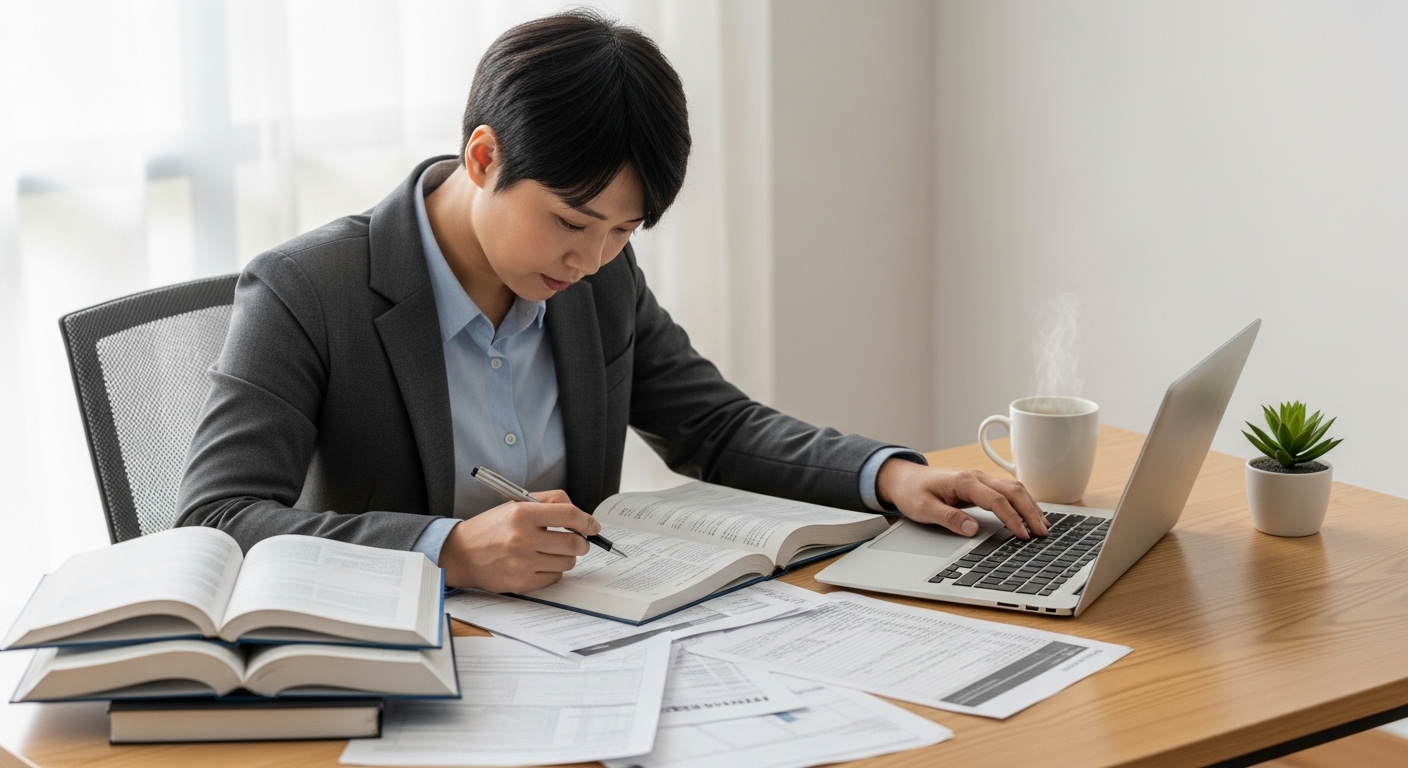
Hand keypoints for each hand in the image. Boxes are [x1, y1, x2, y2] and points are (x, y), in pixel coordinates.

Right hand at [437, 489, 600, 591]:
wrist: (461, 554)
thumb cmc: (490, 529)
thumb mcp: (515, 505)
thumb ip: (548, 502)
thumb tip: (579, 514)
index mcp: (521, 513)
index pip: (568, 515)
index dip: (587, 521)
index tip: (594, 526)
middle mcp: (522, 538)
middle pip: (574, 542)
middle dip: (582, 542)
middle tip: (578, 541)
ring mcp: (522, 562)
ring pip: (567, 562)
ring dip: (567, 557)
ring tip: (553, 551)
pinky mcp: (522, 582)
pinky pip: (555, 577)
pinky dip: (554, 570)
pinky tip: (541, 563)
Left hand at [876, 459, 1048, 539]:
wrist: (903, 478)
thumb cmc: (911, 491)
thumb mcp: (923, 509)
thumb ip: (948, 518)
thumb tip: (973, 529)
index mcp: (963, 481)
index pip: (996, 500)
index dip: (1012, 518)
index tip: (1022, 535)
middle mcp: (976, 477)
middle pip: (1012, 490)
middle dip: (1030, 511)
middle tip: (1043, 532)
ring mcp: (980, 479)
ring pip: (1013, 488)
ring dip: (1030, 506)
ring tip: (1043, 526)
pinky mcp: (980, 486)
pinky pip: (1007, 491)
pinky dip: (1022, 502)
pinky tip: (1029, 514)